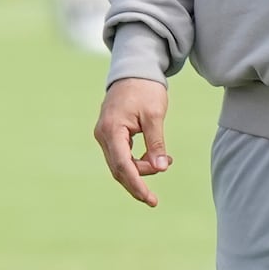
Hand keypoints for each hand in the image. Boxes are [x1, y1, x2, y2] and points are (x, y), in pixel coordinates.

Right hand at [93, 77, 172, 206]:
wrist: (134, 69)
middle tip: (155, 197)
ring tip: (166, 161)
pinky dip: (136, 161)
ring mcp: (104, 134)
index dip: (136, 185)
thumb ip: (156, 143)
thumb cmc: (144, 89)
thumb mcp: (154, 115)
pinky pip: (120, 155)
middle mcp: (103, 134)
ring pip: (119, 163)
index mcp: (112, 129)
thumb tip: (161, 168)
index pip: (122, 165)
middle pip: (118, 168)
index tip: (150, 199)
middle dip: (137, 182)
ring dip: (140, 170)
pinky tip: (153, 157)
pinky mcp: (110, 133)